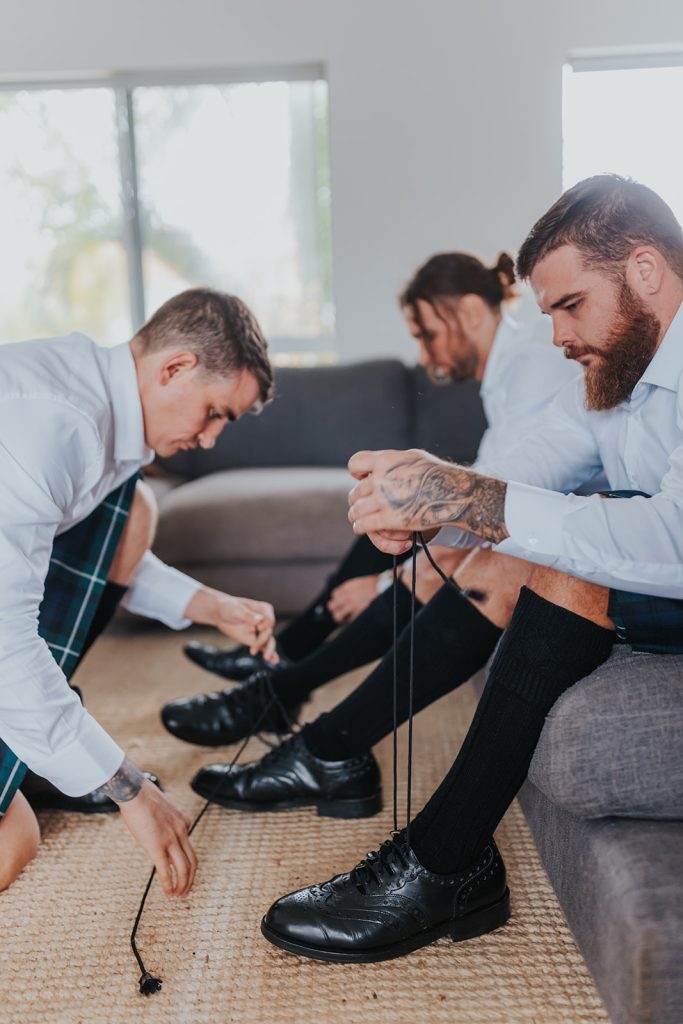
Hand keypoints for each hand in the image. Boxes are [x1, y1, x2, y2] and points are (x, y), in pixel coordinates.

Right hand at [119, 779, 196, 896]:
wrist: (135, 791)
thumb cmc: (143, 796)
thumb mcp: (161, 808)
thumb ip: (164, 821)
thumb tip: (155, 828)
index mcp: (183, 822)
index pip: (189, 847)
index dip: (185, 862)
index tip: (178, 871)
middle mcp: (181, 832)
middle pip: (192, 861)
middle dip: (190, 879)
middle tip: (185, 891)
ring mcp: (170, 839)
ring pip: (184, 868)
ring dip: (182, 885)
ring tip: (178, 896)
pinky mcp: (157, 846)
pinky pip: (166, 870)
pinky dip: (169, 884)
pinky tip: (168, 893)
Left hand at [215, 594, 277, 661]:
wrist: (220, 614)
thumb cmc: (229, 607)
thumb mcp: (236, 610)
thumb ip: (248, 616)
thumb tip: (259, 620)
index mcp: (264, 609)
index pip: (270, 620)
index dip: (266, 625)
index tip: (258, 627)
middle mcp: (265, 620)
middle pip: (269, 632)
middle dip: (262, 641)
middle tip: (253, 649)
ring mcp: (261, 631)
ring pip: (269, 641)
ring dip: (269, 650)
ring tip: (266, 657)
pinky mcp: (256, 640)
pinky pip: (265, 647)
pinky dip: (272, 654)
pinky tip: (275, 661)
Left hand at [327, 575, 379, 622]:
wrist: (385, 586)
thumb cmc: (376, 583)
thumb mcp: (360, 582)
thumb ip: (351, 588)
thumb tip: (347, 593)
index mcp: (347, 587)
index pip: (334, 595)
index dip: (337, 599)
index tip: (341, 602)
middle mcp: (347, 596)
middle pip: (332, 606)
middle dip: (335, 609)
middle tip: (340, 611)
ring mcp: (352, 605)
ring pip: (337, 615)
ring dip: (340, 617)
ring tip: (344, 618)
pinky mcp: (358, 613)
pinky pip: (349, 620)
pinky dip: (351, 621)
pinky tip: (355, 619)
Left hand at [348, 448, 455, 535]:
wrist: (453, 493)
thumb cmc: (436, 474)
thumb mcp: (412, 456)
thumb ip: (392, 460)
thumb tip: (378, 462)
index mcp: (386, 461)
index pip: (355, 463)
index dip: (356, 472)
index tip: (361, 479)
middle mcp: (382, 479)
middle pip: (356, 492)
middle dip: (356, 500)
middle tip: (358, 505)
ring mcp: (384, 499)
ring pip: (356, 510)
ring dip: (355, 516)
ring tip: (357, 518)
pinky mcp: (390, 519)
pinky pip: (364, 525)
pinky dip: (359, 527)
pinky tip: (361, 528)